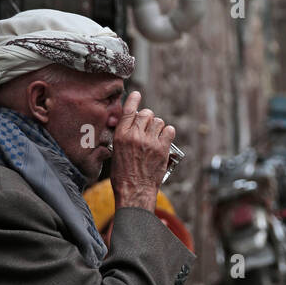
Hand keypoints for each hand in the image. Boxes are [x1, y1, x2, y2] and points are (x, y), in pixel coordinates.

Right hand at [110, 90, 175, 212]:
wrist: (134, 190)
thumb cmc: (122, 175)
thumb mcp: (115, 152)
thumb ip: (123, 136)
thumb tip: (130, 125)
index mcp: (121, 136)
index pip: (129, 111)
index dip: (133, 100)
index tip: (137, 94)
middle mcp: (135, 136)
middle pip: (146, 114)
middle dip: (147, 118)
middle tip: (147, 128)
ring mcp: (150, 142)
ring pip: (159, 121)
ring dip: (158, 126)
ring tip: (154, 136)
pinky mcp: (162, 149)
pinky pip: (169, 130)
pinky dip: (167, 133)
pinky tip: (164, 139)